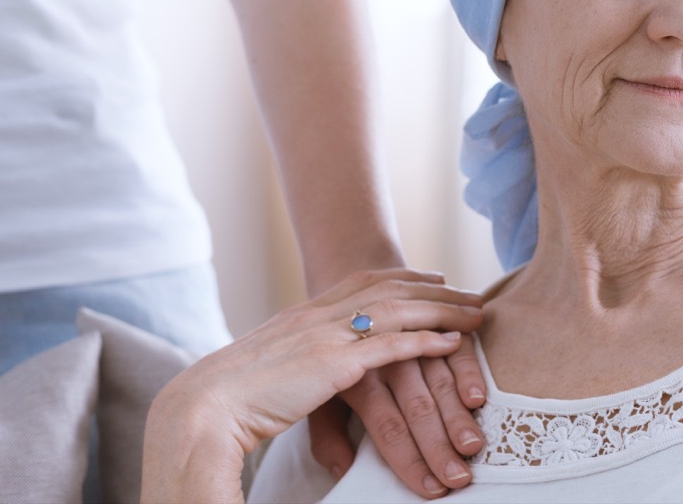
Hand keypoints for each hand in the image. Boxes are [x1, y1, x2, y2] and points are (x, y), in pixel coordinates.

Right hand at [140, 269, 482, 503]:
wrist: (205, 405)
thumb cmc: (228, 397)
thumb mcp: (268, 368)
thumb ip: (295, 362)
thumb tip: (306, 372)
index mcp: (304, 314)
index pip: (362, 281)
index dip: (403, 277)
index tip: (433, 276)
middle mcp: (319, 315)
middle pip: (390, 289)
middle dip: (436, 289)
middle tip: (471, 292)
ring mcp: (327, 336)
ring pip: (398, 311)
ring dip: (442, 311)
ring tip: (477, 314)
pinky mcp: (333, 365)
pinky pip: (390, 346)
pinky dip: (424, 341)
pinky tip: (452, 343)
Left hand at [308, 337, 486, 497]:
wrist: (331, 294)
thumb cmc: (330, 358)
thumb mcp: (320, 395)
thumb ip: (328, 435)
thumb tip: (342, 469)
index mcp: (357, 378)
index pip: (387, 425)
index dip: (409, 458)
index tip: (431, 489)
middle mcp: (386, 358)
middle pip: (417, 406)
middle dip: (439, 444)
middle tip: (459, 476)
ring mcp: (412, 339)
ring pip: (439, 379)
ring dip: (458, 414)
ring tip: (474, 444)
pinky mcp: (432, 322)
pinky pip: (455, 347)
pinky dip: (468, 370)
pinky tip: (478, 397)